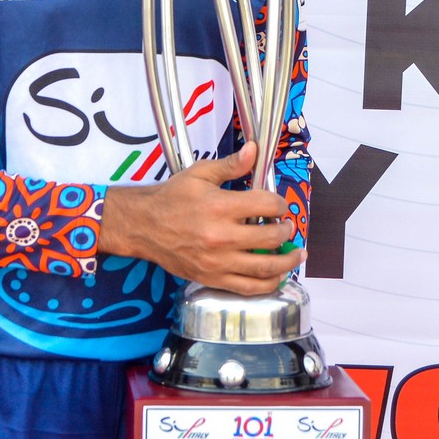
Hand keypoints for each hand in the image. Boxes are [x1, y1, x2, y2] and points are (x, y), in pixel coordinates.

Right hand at [98, 142, 304, 296]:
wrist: (143, 226)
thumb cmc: (171, 198)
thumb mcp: (199, 174)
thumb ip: (230, 165)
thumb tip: (254, 150)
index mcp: (220, 207)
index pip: (266, 205)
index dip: (280, 203)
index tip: (279, 205)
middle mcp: (221, 237)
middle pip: (271, 238)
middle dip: (286, 231)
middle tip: (287, 226)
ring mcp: (218, 262)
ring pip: (266, 268)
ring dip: (287, 261)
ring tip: (295, 254)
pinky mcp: (213, 279)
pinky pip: (249, 288)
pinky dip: (269, 284)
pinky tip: (277, 275)